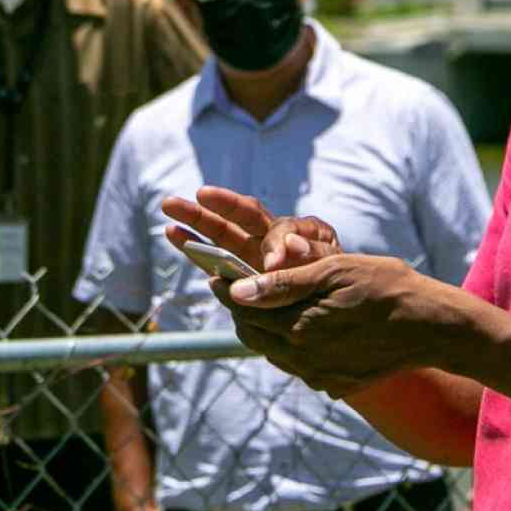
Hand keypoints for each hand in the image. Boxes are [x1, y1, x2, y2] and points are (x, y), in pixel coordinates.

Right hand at [160, 187, 341, 274]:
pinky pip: (218, 263)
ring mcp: (256, 257)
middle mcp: (274, 237)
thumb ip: (313, 254)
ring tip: (168, 214)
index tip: (273, 265)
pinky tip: (174, 235)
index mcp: (300, 231)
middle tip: (187, 198)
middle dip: (213, 208)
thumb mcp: (336, 265)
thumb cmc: (341, 282)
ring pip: (223, 235)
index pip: (279, 230)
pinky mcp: (245, 278)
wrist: (342, 311)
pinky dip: (197, 250)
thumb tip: (285, 246)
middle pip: (240, 217)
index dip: (273, 244)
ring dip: (196, 224)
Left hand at [214, 254, 460, 397]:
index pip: (244, 310)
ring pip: (274, 353)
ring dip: (264, 330)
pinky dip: (290, 346)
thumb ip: (283, 284)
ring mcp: (320, 375)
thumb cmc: (384, 286)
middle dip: (239, 311)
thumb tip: (238, 290)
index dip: (226, 289)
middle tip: (235, 288)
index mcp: (299, 327)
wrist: (430, 326)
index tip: (217, 273)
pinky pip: (300, 366)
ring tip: (265, 306)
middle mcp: (304, 358)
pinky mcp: (336, 384)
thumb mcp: (333, 272)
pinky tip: (300, 328)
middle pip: (253, 335)